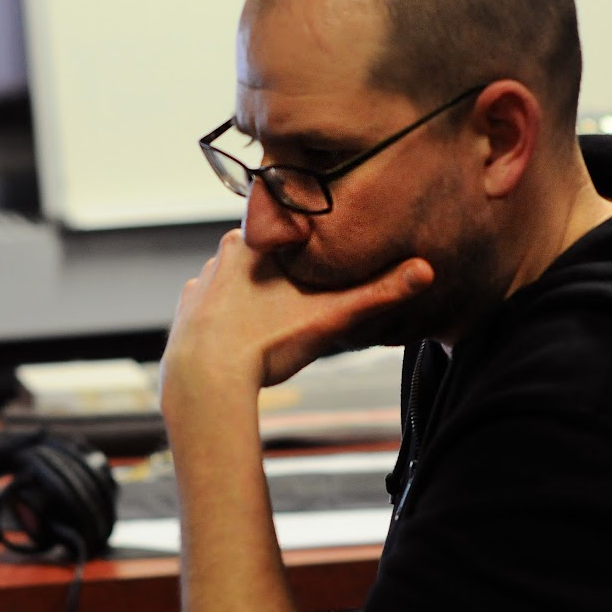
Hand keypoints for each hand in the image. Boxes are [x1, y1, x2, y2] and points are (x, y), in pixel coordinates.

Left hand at [161, 229, 432, 395]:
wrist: (206, 383)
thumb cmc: (268, 343)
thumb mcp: (331, 316)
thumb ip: (379, 293)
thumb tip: (426, 271)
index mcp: (255, 241)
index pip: (287, 228)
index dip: (308, 243)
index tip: (324, 260)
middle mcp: (221, 254)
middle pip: (264, 255)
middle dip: (284, 272)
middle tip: (306, 298)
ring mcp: (198, 285)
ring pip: (236, 281)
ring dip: (253, 296)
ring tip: (275, 322)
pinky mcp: (184, 315)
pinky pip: (213, 309)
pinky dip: (227, 321)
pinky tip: (243, 339)